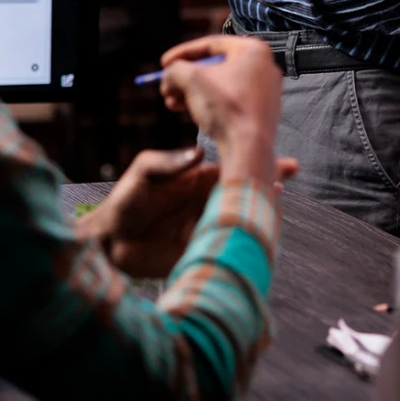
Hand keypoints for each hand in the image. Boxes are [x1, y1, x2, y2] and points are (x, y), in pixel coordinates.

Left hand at [79, 148, 298, 277]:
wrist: (110, 243)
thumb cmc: (124, 202)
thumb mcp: (142, 172)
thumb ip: (167, 161)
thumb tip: (199, 151)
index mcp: (195, 179)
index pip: (229, 166)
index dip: (251, 161)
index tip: (274, 154)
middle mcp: (206, 201)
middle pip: (241, 189)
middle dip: (265, 180)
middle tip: (289, 171)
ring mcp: (206, 225)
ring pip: (239, 214)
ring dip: (258, 207)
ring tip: (277, 197)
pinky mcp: (203, 249)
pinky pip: (228, 242)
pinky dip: (244, 236)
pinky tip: (258, 230)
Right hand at [159, 35, 281, 184]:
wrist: (248, 148)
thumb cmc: (226, 107)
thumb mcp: (191, 79)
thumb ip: (176, 69)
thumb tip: (170, 74)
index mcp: (253, 50)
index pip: (211, 44)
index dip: (182, 52)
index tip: (164, 63)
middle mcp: (263, 67)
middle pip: (214, 67)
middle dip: (185, 77)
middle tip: (167, 86)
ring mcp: (264, 91)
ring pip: (220, 86)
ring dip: (192, 92)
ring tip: (172, 103)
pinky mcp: (260, 112)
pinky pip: (229, 101)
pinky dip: (208, 104)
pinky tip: (188, 111)